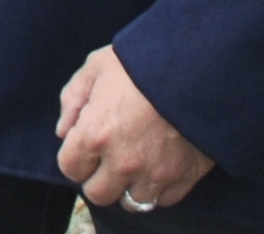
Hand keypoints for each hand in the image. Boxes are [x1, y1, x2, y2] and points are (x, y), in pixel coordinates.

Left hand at [55, 47, 210, 214]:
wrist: (199, 67)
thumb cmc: (143, 63)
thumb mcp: (96, 67)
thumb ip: (73, 99)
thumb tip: (64, 132)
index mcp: (95, 134)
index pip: (70, 168)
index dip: (75, 155)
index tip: (86, 142)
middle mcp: (123, 162)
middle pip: (98, 193)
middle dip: (98, 176)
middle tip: (109, 155)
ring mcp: (155, 174)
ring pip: (132, 201)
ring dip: (130, 184)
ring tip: (137, 159)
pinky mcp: (184, 178)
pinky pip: (163, 199)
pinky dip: (158, 187)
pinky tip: (159, 163)